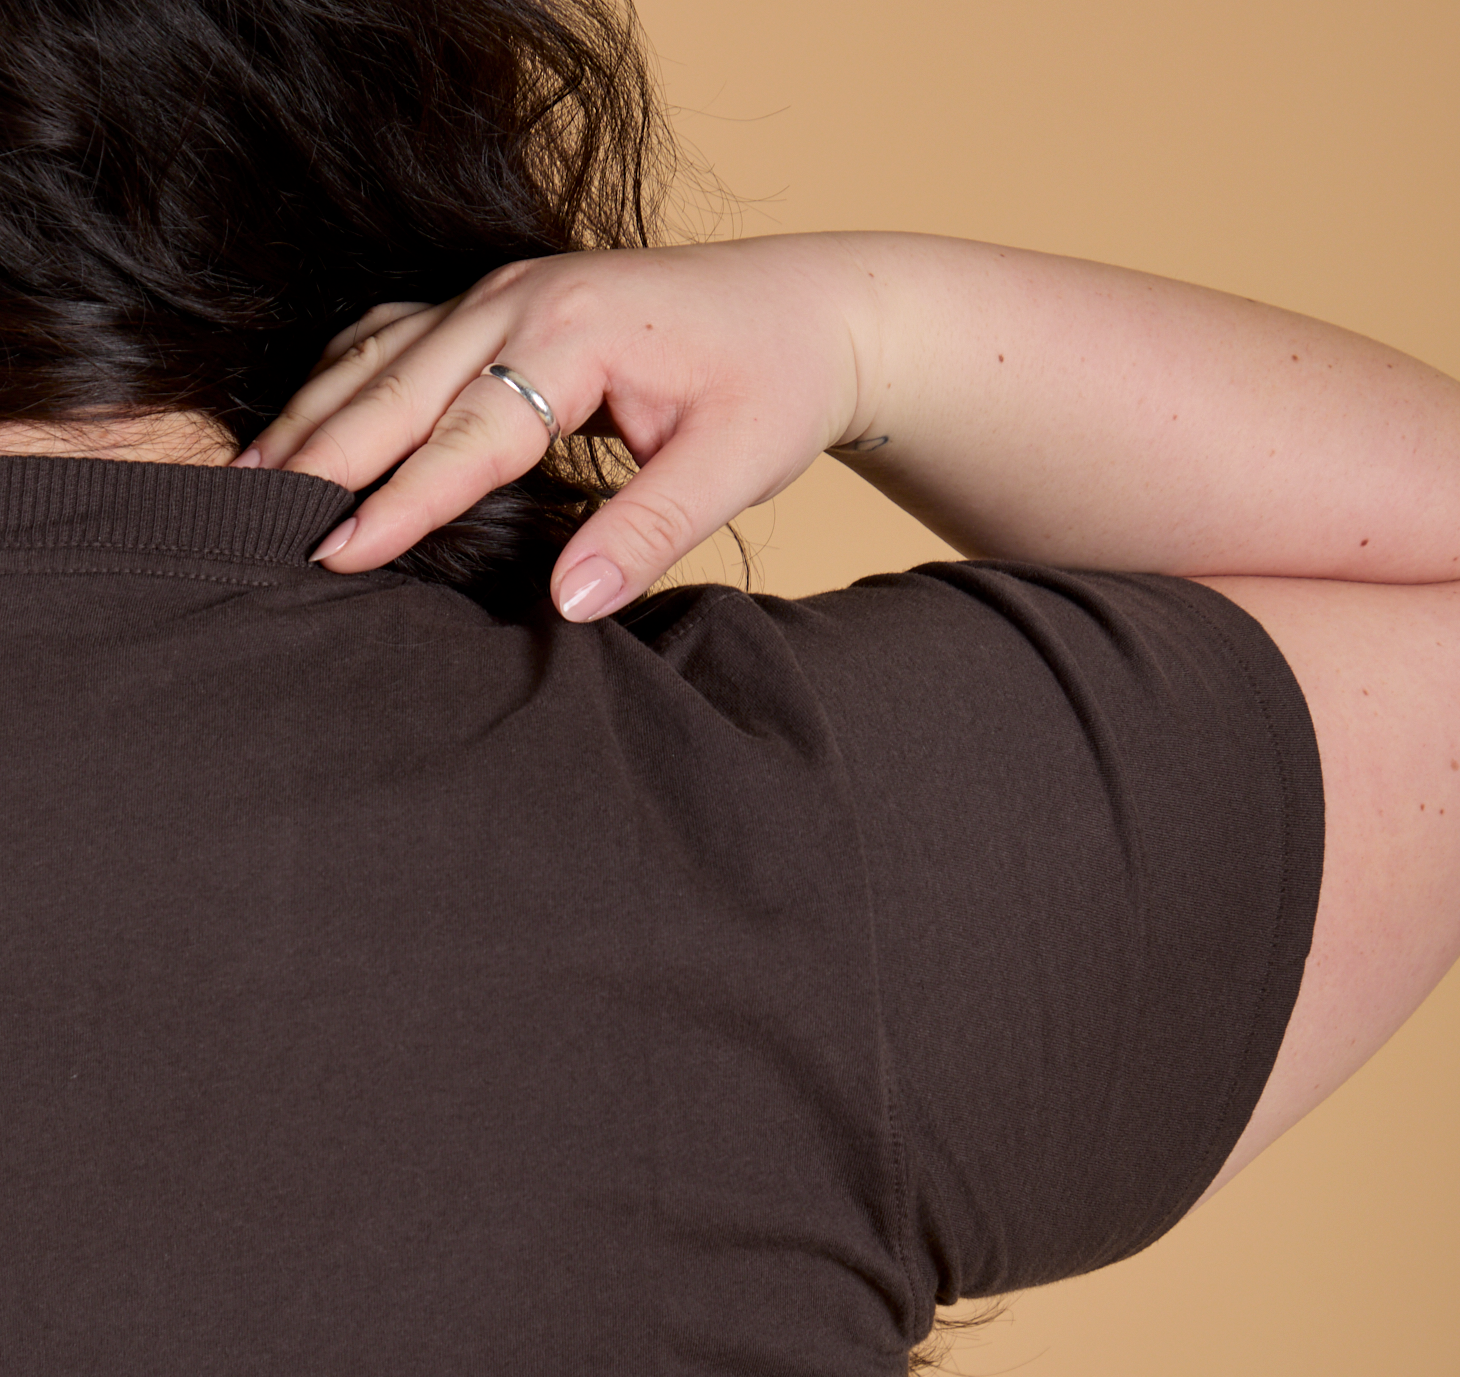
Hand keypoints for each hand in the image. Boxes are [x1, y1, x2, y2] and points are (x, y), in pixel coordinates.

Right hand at [243, 237, 875, 619]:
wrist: (809, 309)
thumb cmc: (775, 388)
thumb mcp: (732, 468)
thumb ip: (648, 535)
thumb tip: (569, 604)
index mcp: (575, 335)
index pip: (467, 435)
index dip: (399, 502)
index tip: (337, 556)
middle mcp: (520, 298)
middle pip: (395, 384)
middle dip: (320, 454)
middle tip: (250, 521)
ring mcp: (504, 290)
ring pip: (380, 353)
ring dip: (315, 416)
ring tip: (251, 484)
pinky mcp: (502, 300)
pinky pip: (398, 334)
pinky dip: (345, 380)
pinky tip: (308, 426)